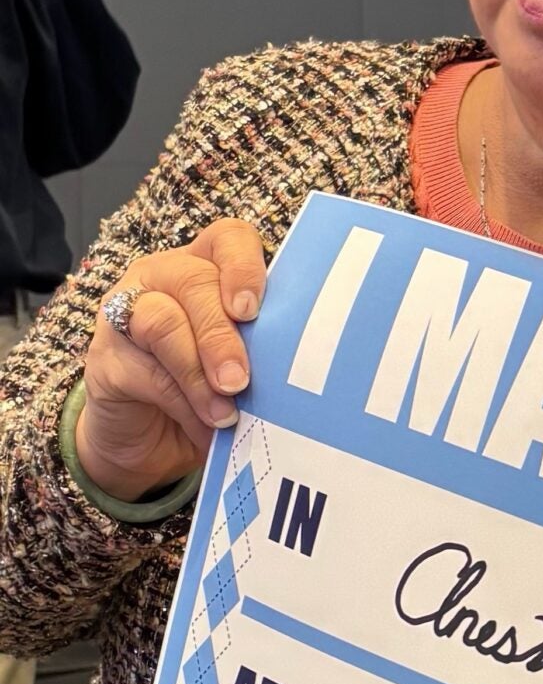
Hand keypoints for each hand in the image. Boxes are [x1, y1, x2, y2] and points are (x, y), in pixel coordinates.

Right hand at [75, 220, 266, 498]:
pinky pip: (144, 370)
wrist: (151, 443)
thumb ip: (263, 355)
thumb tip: (297, 371)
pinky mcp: (105, 361)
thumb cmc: (212, 394)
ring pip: (161, 321)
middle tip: (240, 380)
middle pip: (193, 281)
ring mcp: (125, 315)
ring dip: (198, 368)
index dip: (243, 266)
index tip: (252, 310)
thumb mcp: (245, 367)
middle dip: (221, 335)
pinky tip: (205, 422)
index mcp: (206, 269)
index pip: (227, 240)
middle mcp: (162, 280)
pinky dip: (182, 400)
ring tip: (226, 409)